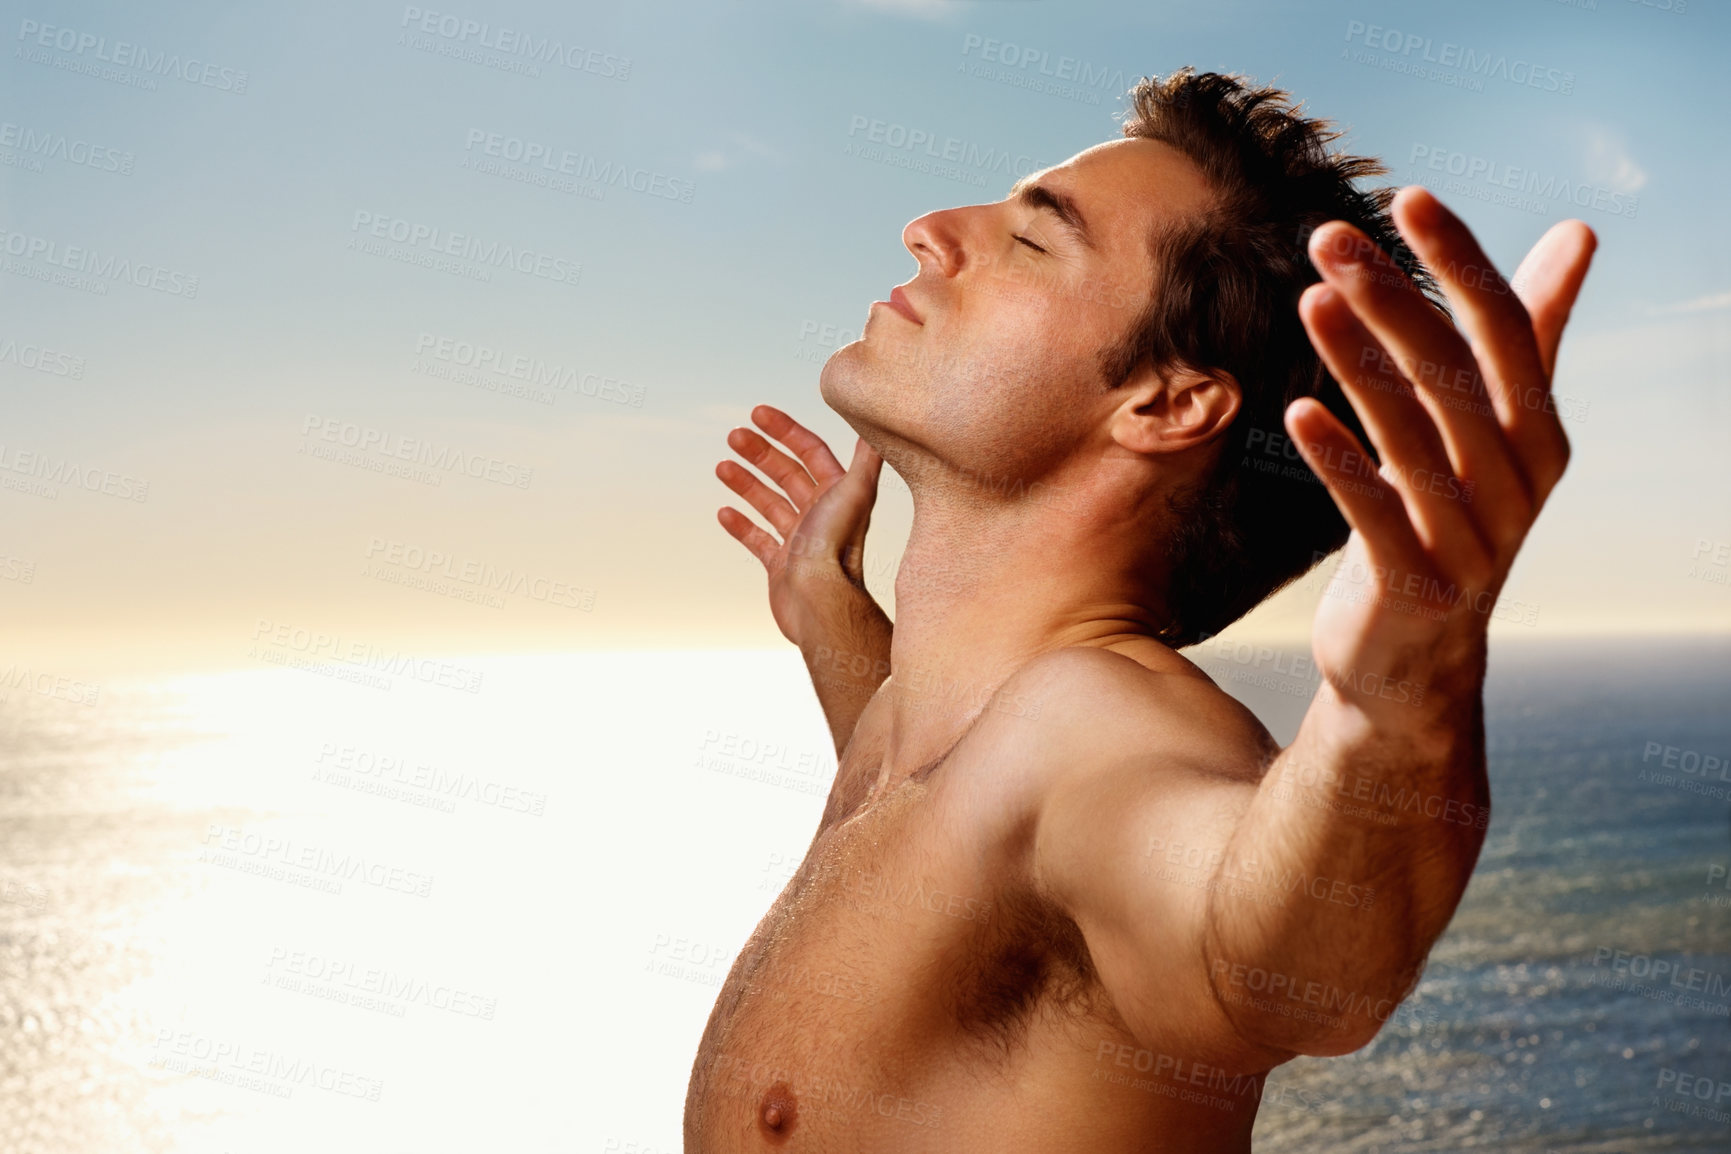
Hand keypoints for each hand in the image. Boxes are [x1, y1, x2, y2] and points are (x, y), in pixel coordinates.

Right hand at [716, 404, 890, 649]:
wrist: (820, 603)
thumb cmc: (837, 548)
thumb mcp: (855, 492)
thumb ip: (866, 457)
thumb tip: (878, 419)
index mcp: (837, 493)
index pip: (810, 451)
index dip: (785, 430)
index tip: (757, 413)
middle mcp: (820, 514)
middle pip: (787, 474)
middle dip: (760, 453)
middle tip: (733, 436)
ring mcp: (800, 540)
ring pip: (769, 503)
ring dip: (746, 483)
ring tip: (722, 466)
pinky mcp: (782, 566)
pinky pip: (758, 540)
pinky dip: (741, 525)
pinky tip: (724, 512)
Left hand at [1291, 186, 1595, 721]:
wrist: (1415, 662)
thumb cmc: (1448, 522)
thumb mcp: (1494, 433)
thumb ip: (1531, 337)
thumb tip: (1579, 231)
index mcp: (1540, 435)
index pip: (1506, 328)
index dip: (1459, 260)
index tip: (1409, 195)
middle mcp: (1516, 484)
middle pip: (1454, 372)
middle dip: (1392, 297)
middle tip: (1329, 236)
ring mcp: (1469, 538)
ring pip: (1411, 434)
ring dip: (1357, 361)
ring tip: (1309, 296)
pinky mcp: (1415, 584)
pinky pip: (1373, 512)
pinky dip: (1339, 461)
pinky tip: (1296, 412)